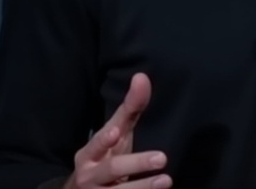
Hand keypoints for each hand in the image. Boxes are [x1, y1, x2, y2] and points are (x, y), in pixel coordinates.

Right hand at [65, 73, 171, 188]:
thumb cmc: (104, 158)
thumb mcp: (115, 135)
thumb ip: (129, 110)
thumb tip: (142, 77)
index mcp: (89, 154)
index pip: (96, 144)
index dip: (104, 141)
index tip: (116, 134)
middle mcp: (89, 175)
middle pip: (111, 169)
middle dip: (135, 164)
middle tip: (162, 157)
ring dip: (143, 187)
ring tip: (166, 181)